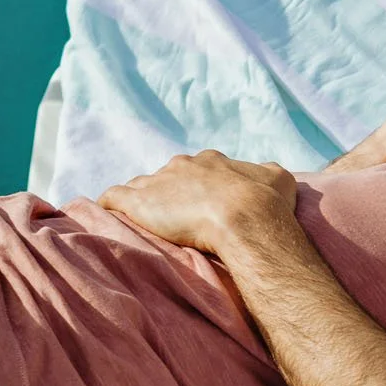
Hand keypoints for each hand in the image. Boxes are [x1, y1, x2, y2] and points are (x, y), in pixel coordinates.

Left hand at [100, 150, 299, 255]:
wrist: (246, 219)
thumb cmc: (265, 202)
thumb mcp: (279, 177)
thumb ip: (267, 172)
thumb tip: (268, 173)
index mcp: (211, 161)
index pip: (196, 169)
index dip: (197, 187)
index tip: (201, 205)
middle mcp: (182, 165)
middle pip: (166, 177)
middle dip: (168, 194)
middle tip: (176, 219)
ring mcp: (158, 182)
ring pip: (139, 187)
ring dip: (140, 202)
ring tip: (142, 223)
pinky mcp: (137, 202)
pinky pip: (112, 198)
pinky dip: (108, 207)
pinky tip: (106, 218)